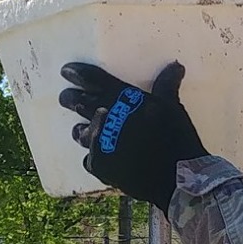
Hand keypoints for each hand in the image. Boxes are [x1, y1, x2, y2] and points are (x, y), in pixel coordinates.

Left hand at [59, 61, 207, 212]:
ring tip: (80, 130)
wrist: (176, 177)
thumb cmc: (176, 138)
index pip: (92, 79)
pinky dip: (95, 157)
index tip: (66, 72)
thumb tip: (175, 66)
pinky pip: (88, 159)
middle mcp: (105, 116)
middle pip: (77, 103)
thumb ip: (166, 86)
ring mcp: (99, 142)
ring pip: (80, 132)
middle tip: (65, 98)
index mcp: (122, 98)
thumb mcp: (172, 108)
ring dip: (80, 130)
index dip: (77, 74)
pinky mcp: (99, 166)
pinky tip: (100, 157)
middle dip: (70, 99)